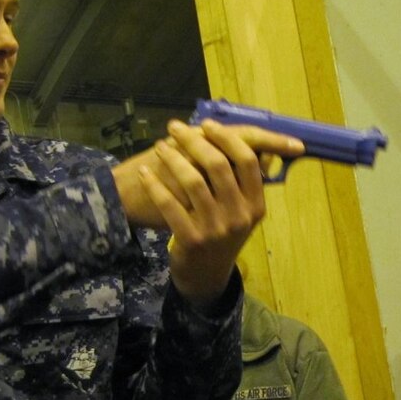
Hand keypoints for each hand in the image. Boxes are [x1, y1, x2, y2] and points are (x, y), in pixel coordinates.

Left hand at [112, 119, 302, 309]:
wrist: (206, 275)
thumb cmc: (223, 233)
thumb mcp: (243, 212)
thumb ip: (246, 181)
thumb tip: (253, 141)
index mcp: (256, 205)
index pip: (248, 161)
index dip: (227, 138)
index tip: (206, 125)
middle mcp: (239, 216)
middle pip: (219, 165)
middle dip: (194, 140)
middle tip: (175, 127)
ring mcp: (215, 229)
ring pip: (192, 181)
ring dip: (172, 158)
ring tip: (159, 146)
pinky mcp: (191, 239)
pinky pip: (170, 204)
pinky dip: (155, 185)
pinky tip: (144, 172)